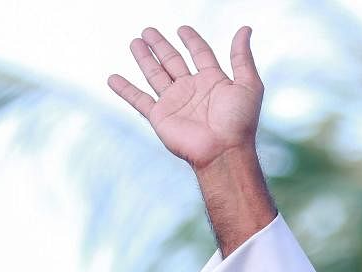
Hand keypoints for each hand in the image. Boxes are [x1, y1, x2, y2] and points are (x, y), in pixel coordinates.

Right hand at [108, 26, 262, 171]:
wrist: (223, 151)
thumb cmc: (239, 122)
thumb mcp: (249, 85)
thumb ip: (242, 57)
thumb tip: (245, 29)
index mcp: (213, 81)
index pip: (200, 54)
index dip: (192, 41)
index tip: (183, 29)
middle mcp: (192, 90)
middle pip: (173, 61)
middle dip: (161, 45)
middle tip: (148, 30)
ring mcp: (175, 102)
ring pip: (155, 74)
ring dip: (144, 59)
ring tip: (135, 42)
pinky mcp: (160, 116)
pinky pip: (139, 100)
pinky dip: (125, 90)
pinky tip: (113, 78)